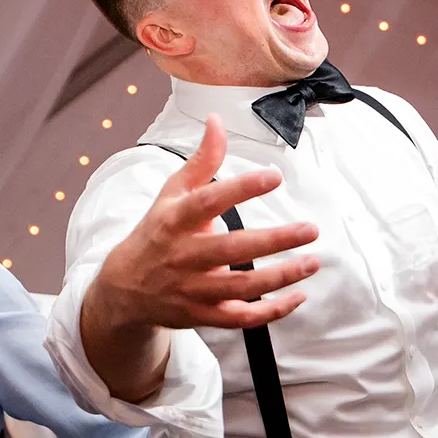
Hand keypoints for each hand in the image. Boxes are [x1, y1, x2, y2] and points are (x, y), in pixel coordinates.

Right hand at [88, 116, 319, 333]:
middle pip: (231, 249)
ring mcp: (192, 289)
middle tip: (311, 229)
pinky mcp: (202, 315)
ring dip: (281, 277)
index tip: (275, 176)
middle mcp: (182, 256)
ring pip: (240, 287)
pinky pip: (241, 317)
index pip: (208, 201)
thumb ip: (201, 160)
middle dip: (274, 240)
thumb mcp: (171, 194)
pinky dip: (271, 311)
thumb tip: (217, 120)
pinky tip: (298, 296)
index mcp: (174, 220)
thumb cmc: (157, 232)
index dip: (241, 188)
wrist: (124, 289)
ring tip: (313, 261)